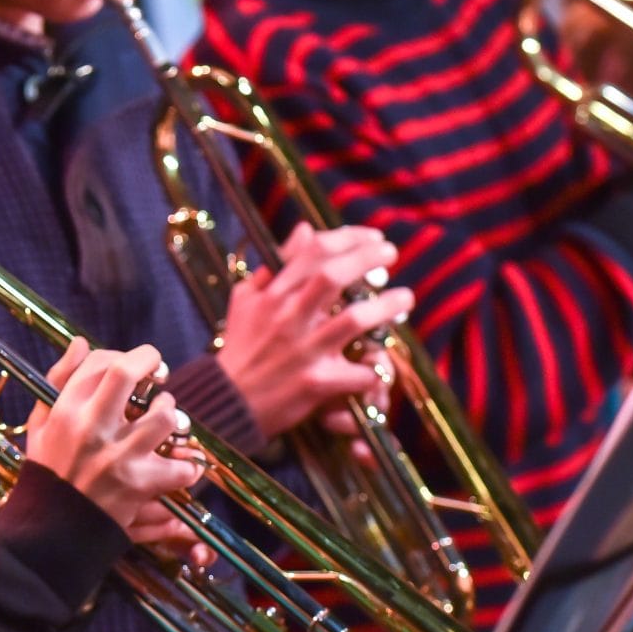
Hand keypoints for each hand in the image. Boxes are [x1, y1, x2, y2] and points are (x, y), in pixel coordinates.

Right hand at [23, 340, 208, 540]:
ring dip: (172, 413)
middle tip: (159, 371)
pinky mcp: (139, 485)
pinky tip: (181, 465)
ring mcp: (117, 456)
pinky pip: (180, 467)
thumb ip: (60, 380)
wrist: (53, 529)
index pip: (99, 362)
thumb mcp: (42, 423)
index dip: (122, 356)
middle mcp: (91, 428)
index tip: (132, 366)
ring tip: (167, 419)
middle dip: (150, 362)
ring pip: (163, 416)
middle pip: (126, 373)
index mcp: (65, 410)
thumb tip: (80, 342)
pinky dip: (187, 467)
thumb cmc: (49, 470)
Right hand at [217, 227, 408, 438]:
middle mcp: (288, 318)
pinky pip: (357, 373)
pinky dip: (374, 368)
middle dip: (368, 259)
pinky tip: (379, 363)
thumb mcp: (247, 298)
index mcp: (272, 295)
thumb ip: (277, 264)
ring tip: (404, 298)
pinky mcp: (315, 384)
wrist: (227, 402)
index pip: (313, 252)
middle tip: (391, 254)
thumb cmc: (241, 346)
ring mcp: (303, 351)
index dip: (348, 238)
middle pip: (333, 276)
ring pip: (354, 320)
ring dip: (386, 306)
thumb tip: (305, 230)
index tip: (373, 238)